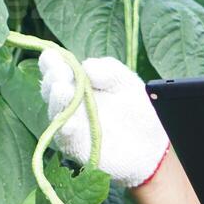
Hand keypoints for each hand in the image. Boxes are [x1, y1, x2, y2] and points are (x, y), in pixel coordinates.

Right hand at [37, 48, 169, 189]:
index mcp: (78, 82)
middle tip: (59, 72)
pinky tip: (69, 123)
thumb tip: (86, 67)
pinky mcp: (77, 147)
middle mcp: (69, 103)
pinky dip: (65, 130)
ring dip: (57, 101)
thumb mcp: (126, 81)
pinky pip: (66, 139)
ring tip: (62, 89)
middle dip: (52, 78)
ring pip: (56, 113)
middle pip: (51, 89)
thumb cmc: (137, 108)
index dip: (51, 62)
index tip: (53, 56)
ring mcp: (71, 125)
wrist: (152, 143)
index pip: (57, 69)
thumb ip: (109, 69)